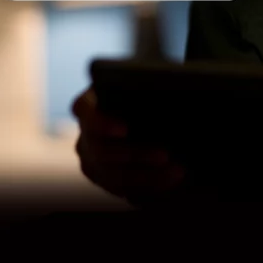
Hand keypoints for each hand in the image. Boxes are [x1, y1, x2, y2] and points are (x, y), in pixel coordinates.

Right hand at [72, 87, 185, 205]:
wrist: (149, 102)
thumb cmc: (147, 82)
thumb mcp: (147, 71)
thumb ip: (148, 78)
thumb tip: (170, 87)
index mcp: (87, 106)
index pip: (85, 113)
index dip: (102, 123)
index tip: (125, 129)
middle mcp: (85, 136)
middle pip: (103, 151)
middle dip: (136, 155)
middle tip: (165, 155)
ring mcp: (94, 161)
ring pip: (115, 177)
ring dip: (148, 177)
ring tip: (178, 172)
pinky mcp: (109, 180)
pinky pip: (126, 190)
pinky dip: (150, 189)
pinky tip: (173, 183)